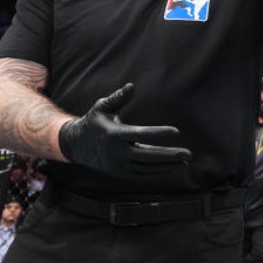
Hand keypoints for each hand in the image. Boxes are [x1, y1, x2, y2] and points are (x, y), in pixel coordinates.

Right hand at [57, 83, 190, 175]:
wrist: (75, 146)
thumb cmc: (93, 122)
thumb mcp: (101, 107)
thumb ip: (117, 98)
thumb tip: (131, 86)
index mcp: (114, 134)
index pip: (140, 134)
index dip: (159, 133)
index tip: (176, 132)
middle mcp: (117, 152)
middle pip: (147, 156)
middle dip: (168, 155)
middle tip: (187, 154)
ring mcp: (118, 165)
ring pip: (146, 168)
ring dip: (166, 167)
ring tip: (185, 163)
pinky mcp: (119, 173)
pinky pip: (141, 175)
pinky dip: (157, 173)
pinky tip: (172, 169)